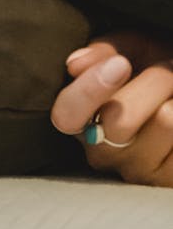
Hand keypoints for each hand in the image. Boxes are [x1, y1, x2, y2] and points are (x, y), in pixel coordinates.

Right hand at [50, 30, 172, 184]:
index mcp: (81, 117)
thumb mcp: (126, 49)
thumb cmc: (150, 69)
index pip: (67, 115)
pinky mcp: (167, 179)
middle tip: (166, 64)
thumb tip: (74, 64)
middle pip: (122, 121)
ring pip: (165, 123)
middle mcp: (103, 152)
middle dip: (154, 80)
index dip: (89, 91)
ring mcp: (137, 171)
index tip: (120, 64)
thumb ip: (101, 51)